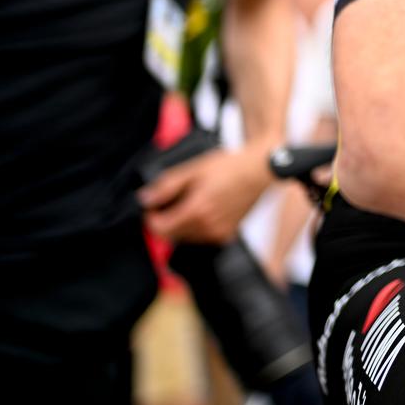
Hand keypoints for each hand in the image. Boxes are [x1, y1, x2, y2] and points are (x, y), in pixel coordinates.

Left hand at [140, 144, 272, 243]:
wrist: (260, 171)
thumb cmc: (230, 166)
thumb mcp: (194, 168)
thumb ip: (167, 186)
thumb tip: (144, 199)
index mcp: (197, 211)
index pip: (159, 228)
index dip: (151, 216)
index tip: (155, 204)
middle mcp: (207, 227)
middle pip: (171, 235)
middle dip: (165, 220)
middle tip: (172, 200)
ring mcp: (218, 233)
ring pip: (185, 237)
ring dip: (180, 224)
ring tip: (191, 201)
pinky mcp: (227, 235)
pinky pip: (201, 238)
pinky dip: (197, 227)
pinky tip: (205, 209)